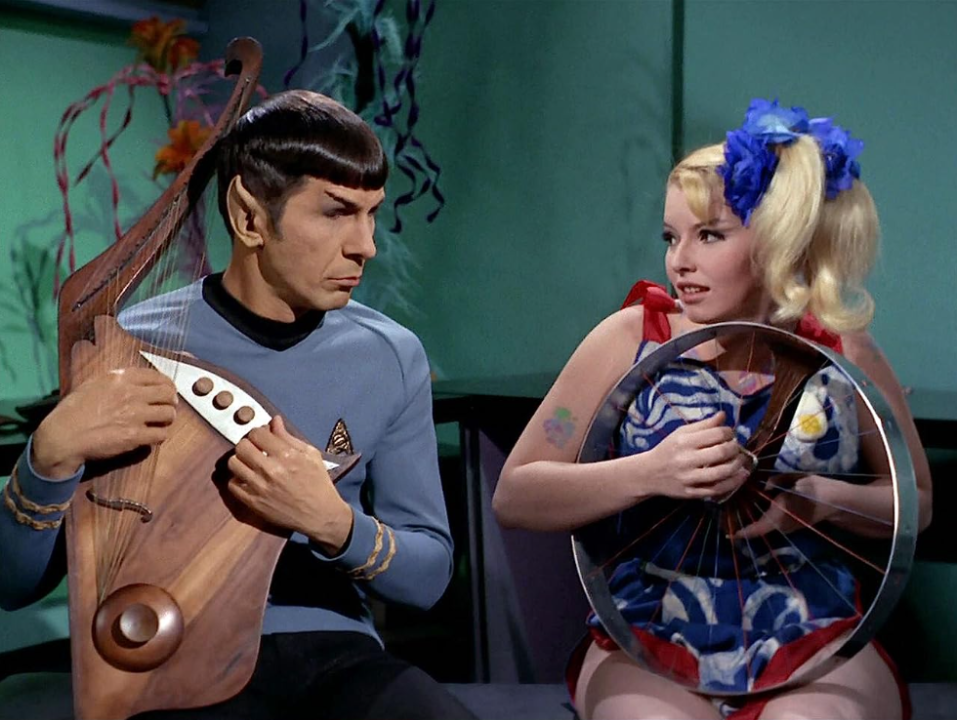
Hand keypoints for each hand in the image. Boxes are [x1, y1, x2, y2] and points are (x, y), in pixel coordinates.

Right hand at [32, 368, 177, 479]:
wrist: (62, 436)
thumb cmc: (73, 410)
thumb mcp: (94, 384)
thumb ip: (118, 380)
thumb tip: (138, 382)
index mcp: (121, 378)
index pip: (158, 376)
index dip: (167, 385)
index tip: (167, 391)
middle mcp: (131, 393)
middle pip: (168, 394)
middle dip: (171, 401)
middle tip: (168, 407)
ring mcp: (135, 415)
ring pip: (169, 414)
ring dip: (168, 419)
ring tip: (162, 422)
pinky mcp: (135, 436)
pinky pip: (161, 434)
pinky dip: (161, 435)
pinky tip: (154, 436)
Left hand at [227, 416, 353, 554]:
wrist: (320, 514)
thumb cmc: (318, 483)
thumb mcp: (311, 455)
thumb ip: (289, 437)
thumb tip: (274, 421)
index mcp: (286, 455)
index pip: (257, 433)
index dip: (259, 433)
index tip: (262, 438)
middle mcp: (271, 470)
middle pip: (241, 446)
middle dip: (248, 444)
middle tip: (255, 450)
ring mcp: (260, 487)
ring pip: (233, 464)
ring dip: (241, 460)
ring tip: (250, 464)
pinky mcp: (253, 503)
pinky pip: (232, 485)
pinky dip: (238, 480)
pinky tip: (249, 479)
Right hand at [645, 411, 750, 499]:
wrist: (648, 473)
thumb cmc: (668, 450)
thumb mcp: (681, 433)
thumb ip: (703, 425)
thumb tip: (723, 415)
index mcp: (684, 441)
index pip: (716, 434)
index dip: (729, 432)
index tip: (730, 434)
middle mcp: (686, 460)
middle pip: (721, 452)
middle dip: (735, 448)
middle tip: (736, 447)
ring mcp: (689, 478)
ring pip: (721, 472)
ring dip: (737, 465)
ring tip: (741, 460)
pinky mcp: (691, 493)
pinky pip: (717, 489)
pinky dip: (733, 483)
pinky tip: (740, 476)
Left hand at [734, 474, 835, 538]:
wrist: (835, 501)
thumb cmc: (814, 489)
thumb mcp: (795, 479)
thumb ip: (776, 480)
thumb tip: (764, 485)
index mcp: (779, 515)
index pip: (756, 529)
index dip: (741, 533)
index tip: (729, 534)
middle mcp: (781, 525)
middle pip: (758, 529)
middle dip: (743, 526)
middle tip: (727, 518)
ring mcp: (787, 527)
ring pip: (765, 527)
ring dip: (752, 523)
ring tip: (736, 512)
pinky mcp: (791, 525)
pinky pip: (772, 524)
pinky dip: (761, 519)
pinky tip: (753, 508)